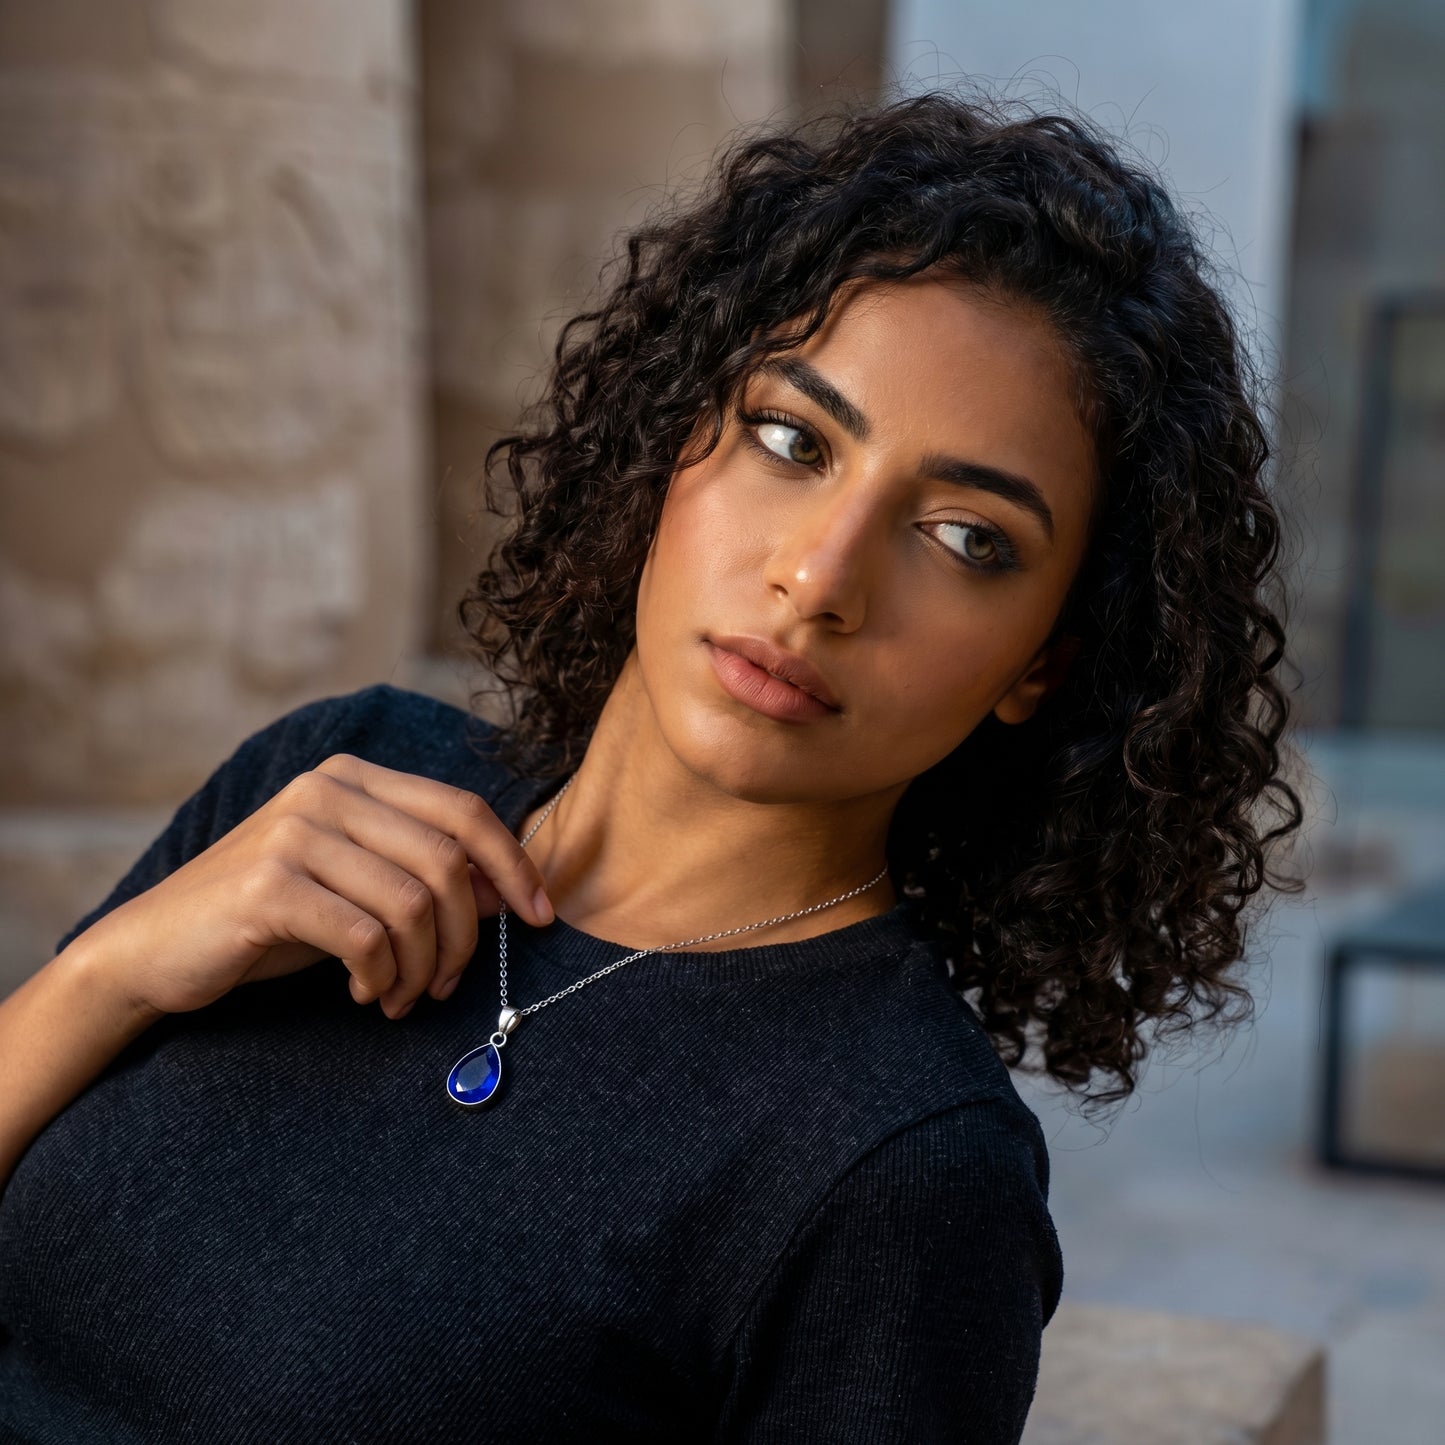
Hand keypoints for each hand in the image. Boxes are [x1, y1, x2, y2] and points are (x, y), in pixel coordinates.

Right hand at [78, 754, 554, 1020]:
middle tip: (448, 985)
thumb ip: (422, 878)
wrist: (154, 948)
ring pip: (413, 904)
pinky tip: (364, 994)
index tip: (541, 918)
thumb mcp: (354, 889)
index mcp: (354, 779)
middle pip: (447, 860)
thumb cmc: (268, 920)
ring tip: (404, 998)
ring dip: (423, 967)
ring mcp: (296, 833)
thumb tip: (504, 891)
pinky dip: (381, 978)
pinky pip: (366, 937)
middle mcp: (326, 791)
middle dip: (466, 936)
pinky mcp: (269, 885)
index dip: (515, 863)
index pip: (464, 809)